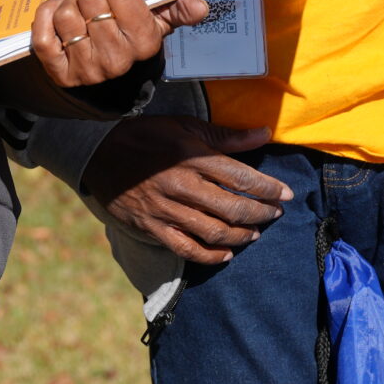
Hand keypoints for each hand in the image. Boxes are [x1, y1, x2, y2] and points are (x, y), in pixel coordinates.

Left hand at [28, 0, 210, 89]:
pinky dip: (45, 14)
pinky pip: (43, 36)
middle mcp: (117, 59)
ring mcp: (88, 69)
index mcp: (144, 41)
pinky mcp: (61, 74)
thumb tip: (201, 7)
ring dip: (67, 0)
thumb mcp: (158, 21)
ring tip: (76, 2)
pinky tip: (55, 8)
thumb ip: (179, 9)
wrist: (108, 74)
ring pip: (65, 14)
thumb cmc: (131, 36)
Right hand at [80, 117, 289, 264]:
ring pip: (214, 232)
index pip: (241, 177)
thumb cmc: (146, 136)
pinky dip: (210, 256)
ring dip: (240, 235)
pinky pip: (187, 249)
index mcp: (192, 156)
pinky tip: (225, 255)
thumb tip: (263, 134)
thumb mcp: (184, 127)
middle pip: (232, 207)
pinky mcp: (152, 228)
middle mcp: (182, 185)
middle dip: (260, 213)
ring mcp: (166, 210)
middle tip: (274, 214)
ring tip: (254, 233)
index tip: (285, 194)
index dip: (268, 188)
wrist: (97, 153)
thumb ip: (225, 136)